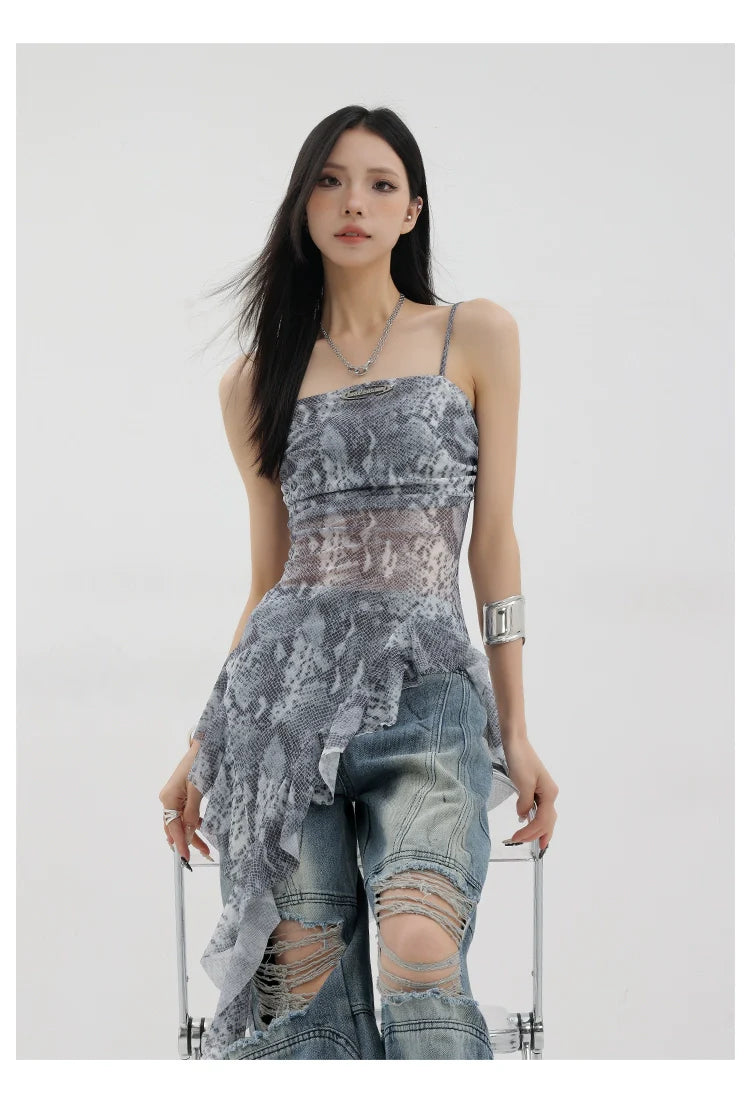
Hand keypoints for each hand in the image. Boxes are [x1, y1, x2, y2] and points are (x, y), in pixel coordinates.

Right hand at [158, 738, 212, 864]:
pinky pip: (186, 813)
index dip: (180, 843)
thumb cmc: (200, 763)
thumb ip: (192, 813)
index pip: (172, 827)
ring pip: (181, 821)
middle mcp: (168, 799)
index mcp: (168, 798)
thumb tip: (189, 834)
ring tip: (205, 848)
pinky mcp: (184, 793)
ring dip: (192, 833)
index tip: (186, 858)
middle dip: (187, 841)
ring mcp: (175, 796)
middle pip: (175, 826)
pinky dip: (194, 823)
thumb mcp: (197, 790)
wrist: (206, 743)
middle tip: (199, 855)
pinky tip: (203, 831)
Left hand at [501, 738, 557, 854]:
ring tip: (534, 841)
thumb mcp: (522, 782)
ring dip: (539, 829)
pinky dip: (535, 818)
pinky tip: (529, 821)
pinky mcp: (536, 787)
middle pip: (548, 821)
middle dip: (539, 835)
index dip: (530, 833)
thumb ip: (525, 802)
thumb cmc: (520, 759)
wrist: (516, 741)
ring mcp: (544, 790)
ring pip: (545, 816)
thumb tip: (524, 815)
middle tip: (529, 847)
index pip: (542, 821)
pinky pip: (539, 808)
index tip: (516, 838)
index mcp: (550, 793)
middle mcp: (550, 793)